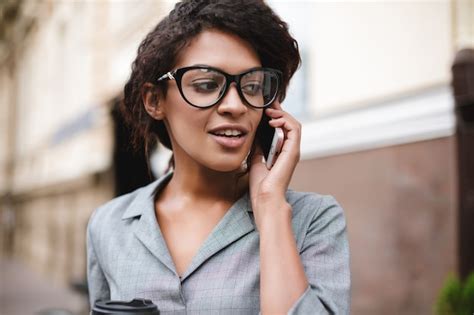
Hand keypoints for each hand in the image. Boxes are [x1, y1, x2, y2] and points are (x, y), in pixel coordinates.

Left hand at [248, 101, 300, 226]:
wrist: (264, 198)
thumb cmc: (260, 184)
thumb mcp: (255, 159)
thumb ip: (257, 146)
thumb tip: (253, 132)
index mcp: (282, 152)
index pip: (282, 128)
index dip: (275, 116)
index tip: (265, 108)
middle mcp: (290, 150)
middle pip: (289, 124)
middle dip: (279, 111)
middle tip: (267, 104)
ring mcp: (293, 151)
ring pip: (294, 124)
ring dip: (282, 114)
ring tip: (269, 111)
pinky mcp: (293, 151)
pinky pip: (294, 129)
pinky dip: (285, 121)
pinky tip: (273, 120)